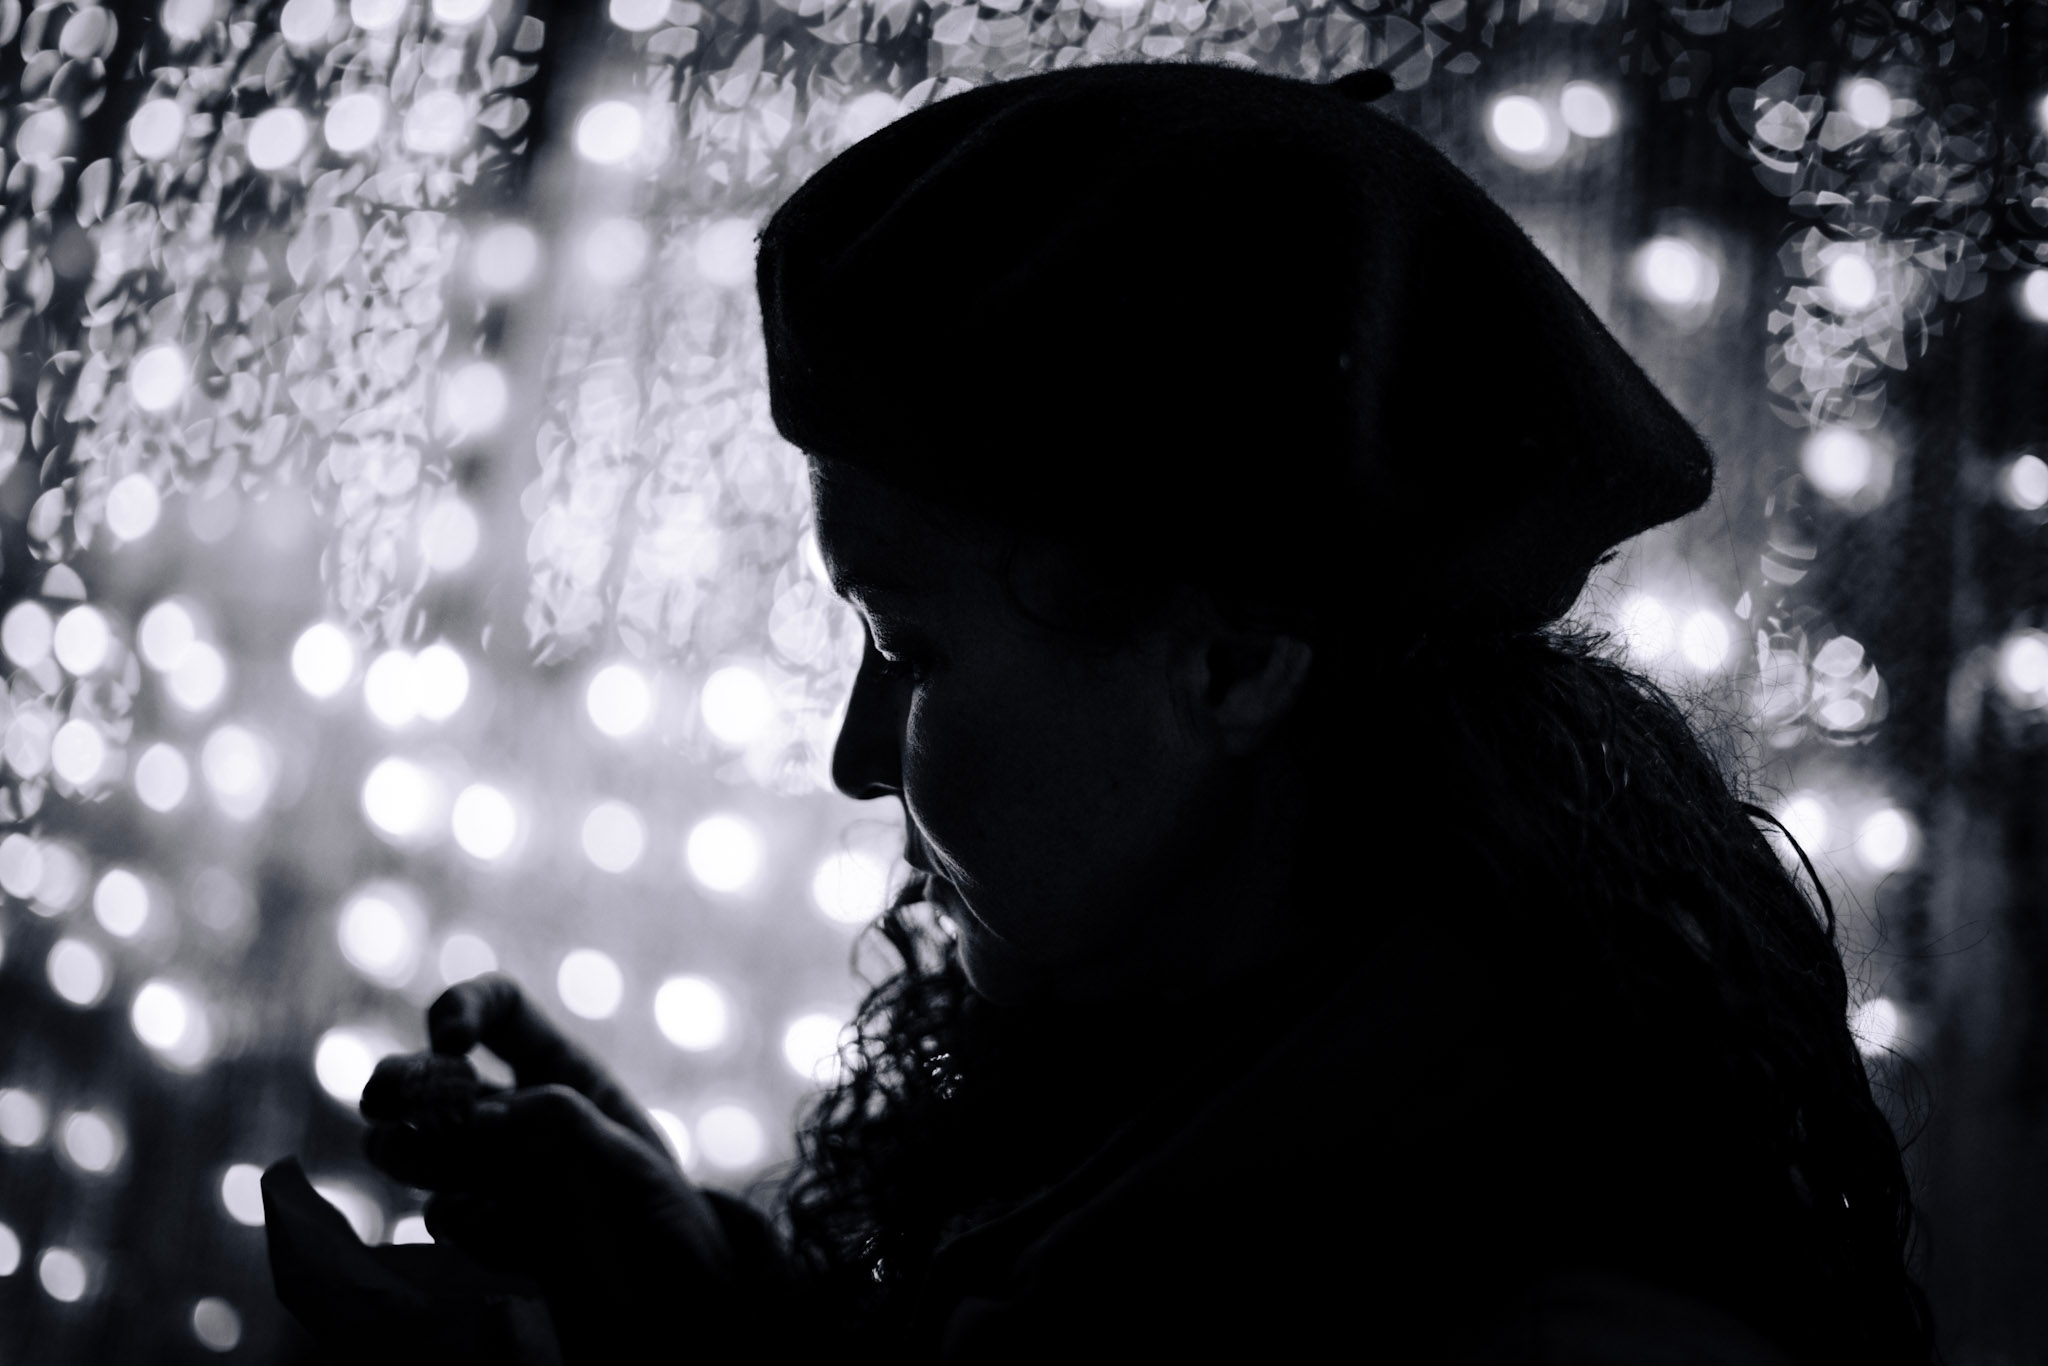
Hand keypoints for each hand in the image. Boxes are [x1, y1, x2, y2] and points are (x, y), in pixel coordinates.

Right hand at [360, 974, 749, 1359]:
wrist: (678, 1300)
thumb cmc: (670, 1219)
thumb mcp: (635, 1166)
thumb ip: (571, 1133)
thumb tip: (492, 1113)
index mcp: (565, 1075)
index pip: (501, 1011)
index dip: (465, 1007)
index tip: (451, 1040)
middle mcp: (521, 1117)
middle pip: (439, 1079)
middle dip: (403, 1080)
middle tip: (382, 1099)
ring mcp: (498, 1172)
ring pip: (425, 1146)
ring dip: (406, 1147)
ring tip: (395, 1150)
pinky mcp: (490, 1229)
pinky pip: (451, 1215)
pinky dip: (461, 1219)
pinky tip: (497, 1230)